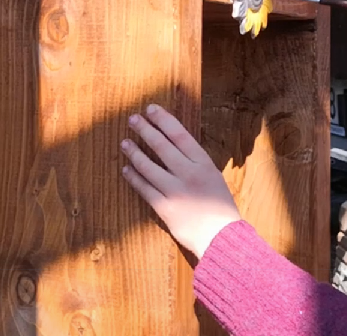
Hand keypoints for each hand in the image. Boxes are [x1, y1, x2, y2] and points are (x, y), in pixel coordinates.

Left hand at [120, 105, 240, 259]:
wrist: (221, 238)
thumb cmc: (219, 207)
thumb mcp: (213, 177)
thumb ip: (195, 162)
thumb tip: (173, 144)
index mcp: (204, 164)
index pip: (180, 134)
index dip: (163, 120)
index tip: (150, 109)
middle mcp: (188, 174)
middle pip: (161, 145)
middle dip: (145, 130)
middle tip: (132, 119)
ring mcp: (175, 191)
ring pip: (148, 166)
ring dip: (134, 152)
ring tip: (124, 143)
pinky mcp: (164, 207)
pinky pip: (144, 188)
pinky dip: (133, 177)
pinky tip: (126, 169)